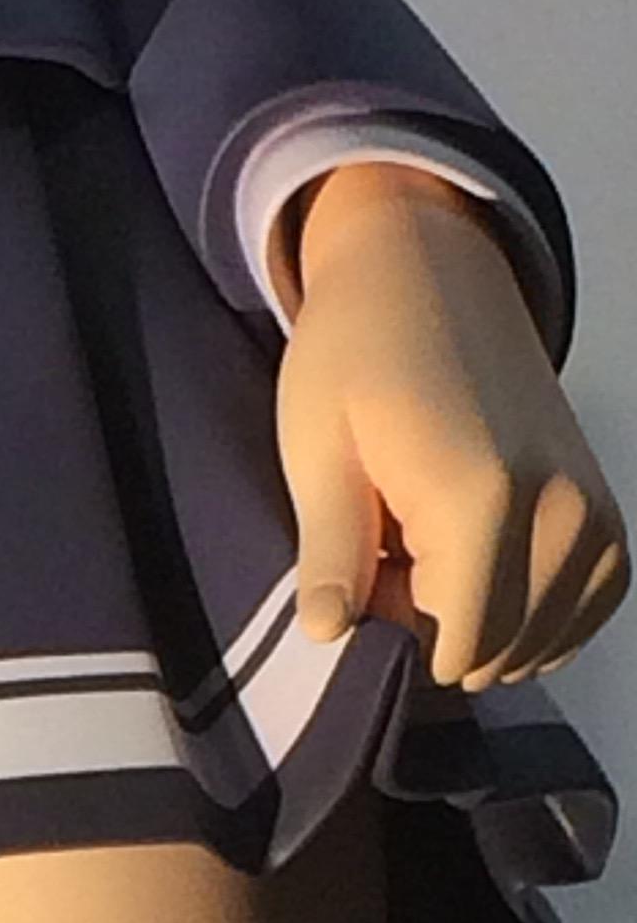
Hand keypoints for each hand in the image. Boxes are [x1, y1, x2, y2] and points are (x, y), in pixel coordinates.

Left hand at [277, 161, 627, 690]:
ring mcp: (598, 513)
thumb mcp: (315, 451)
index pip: (456, 648)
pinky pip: (581, 613)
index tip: (364, 573)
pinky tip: (478, 559)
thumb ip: (331, 552)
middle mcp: (563, 510)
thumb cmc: (354, 356)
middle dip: (435, 630)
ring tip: (430, 544)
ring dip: (476, 619)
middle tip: (391, 554)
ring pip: (536, 642)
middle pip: (497, 651)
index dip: (397, 635)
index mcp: (483, 497)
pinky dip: (525, 610)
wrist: (428, 270)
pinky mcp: (609, 514)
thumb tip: (331, 633)